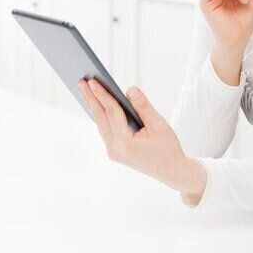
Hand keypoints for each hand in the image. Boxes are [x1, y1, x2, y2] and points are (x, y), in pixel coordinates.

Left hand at [77, 78, 206, 195]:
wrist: (172, 172)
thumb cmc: (168, 148)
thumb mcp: (159, 125)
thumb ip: (143, 106)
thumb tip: (129, 89)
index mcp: (125, 143)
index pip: (111, 113)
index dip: (102, 95)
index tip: (92, 81)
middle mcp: (114, 150)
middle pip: (100, 118)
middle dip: (91, 98)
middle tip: (81, 81)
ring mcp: (112, 153)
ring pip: (100, 124)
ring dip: (93, 106)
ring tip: (85, 90)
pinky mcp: (114, 152)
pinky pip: (104, 130)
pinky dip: (100, 116)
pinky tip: (96, 105)